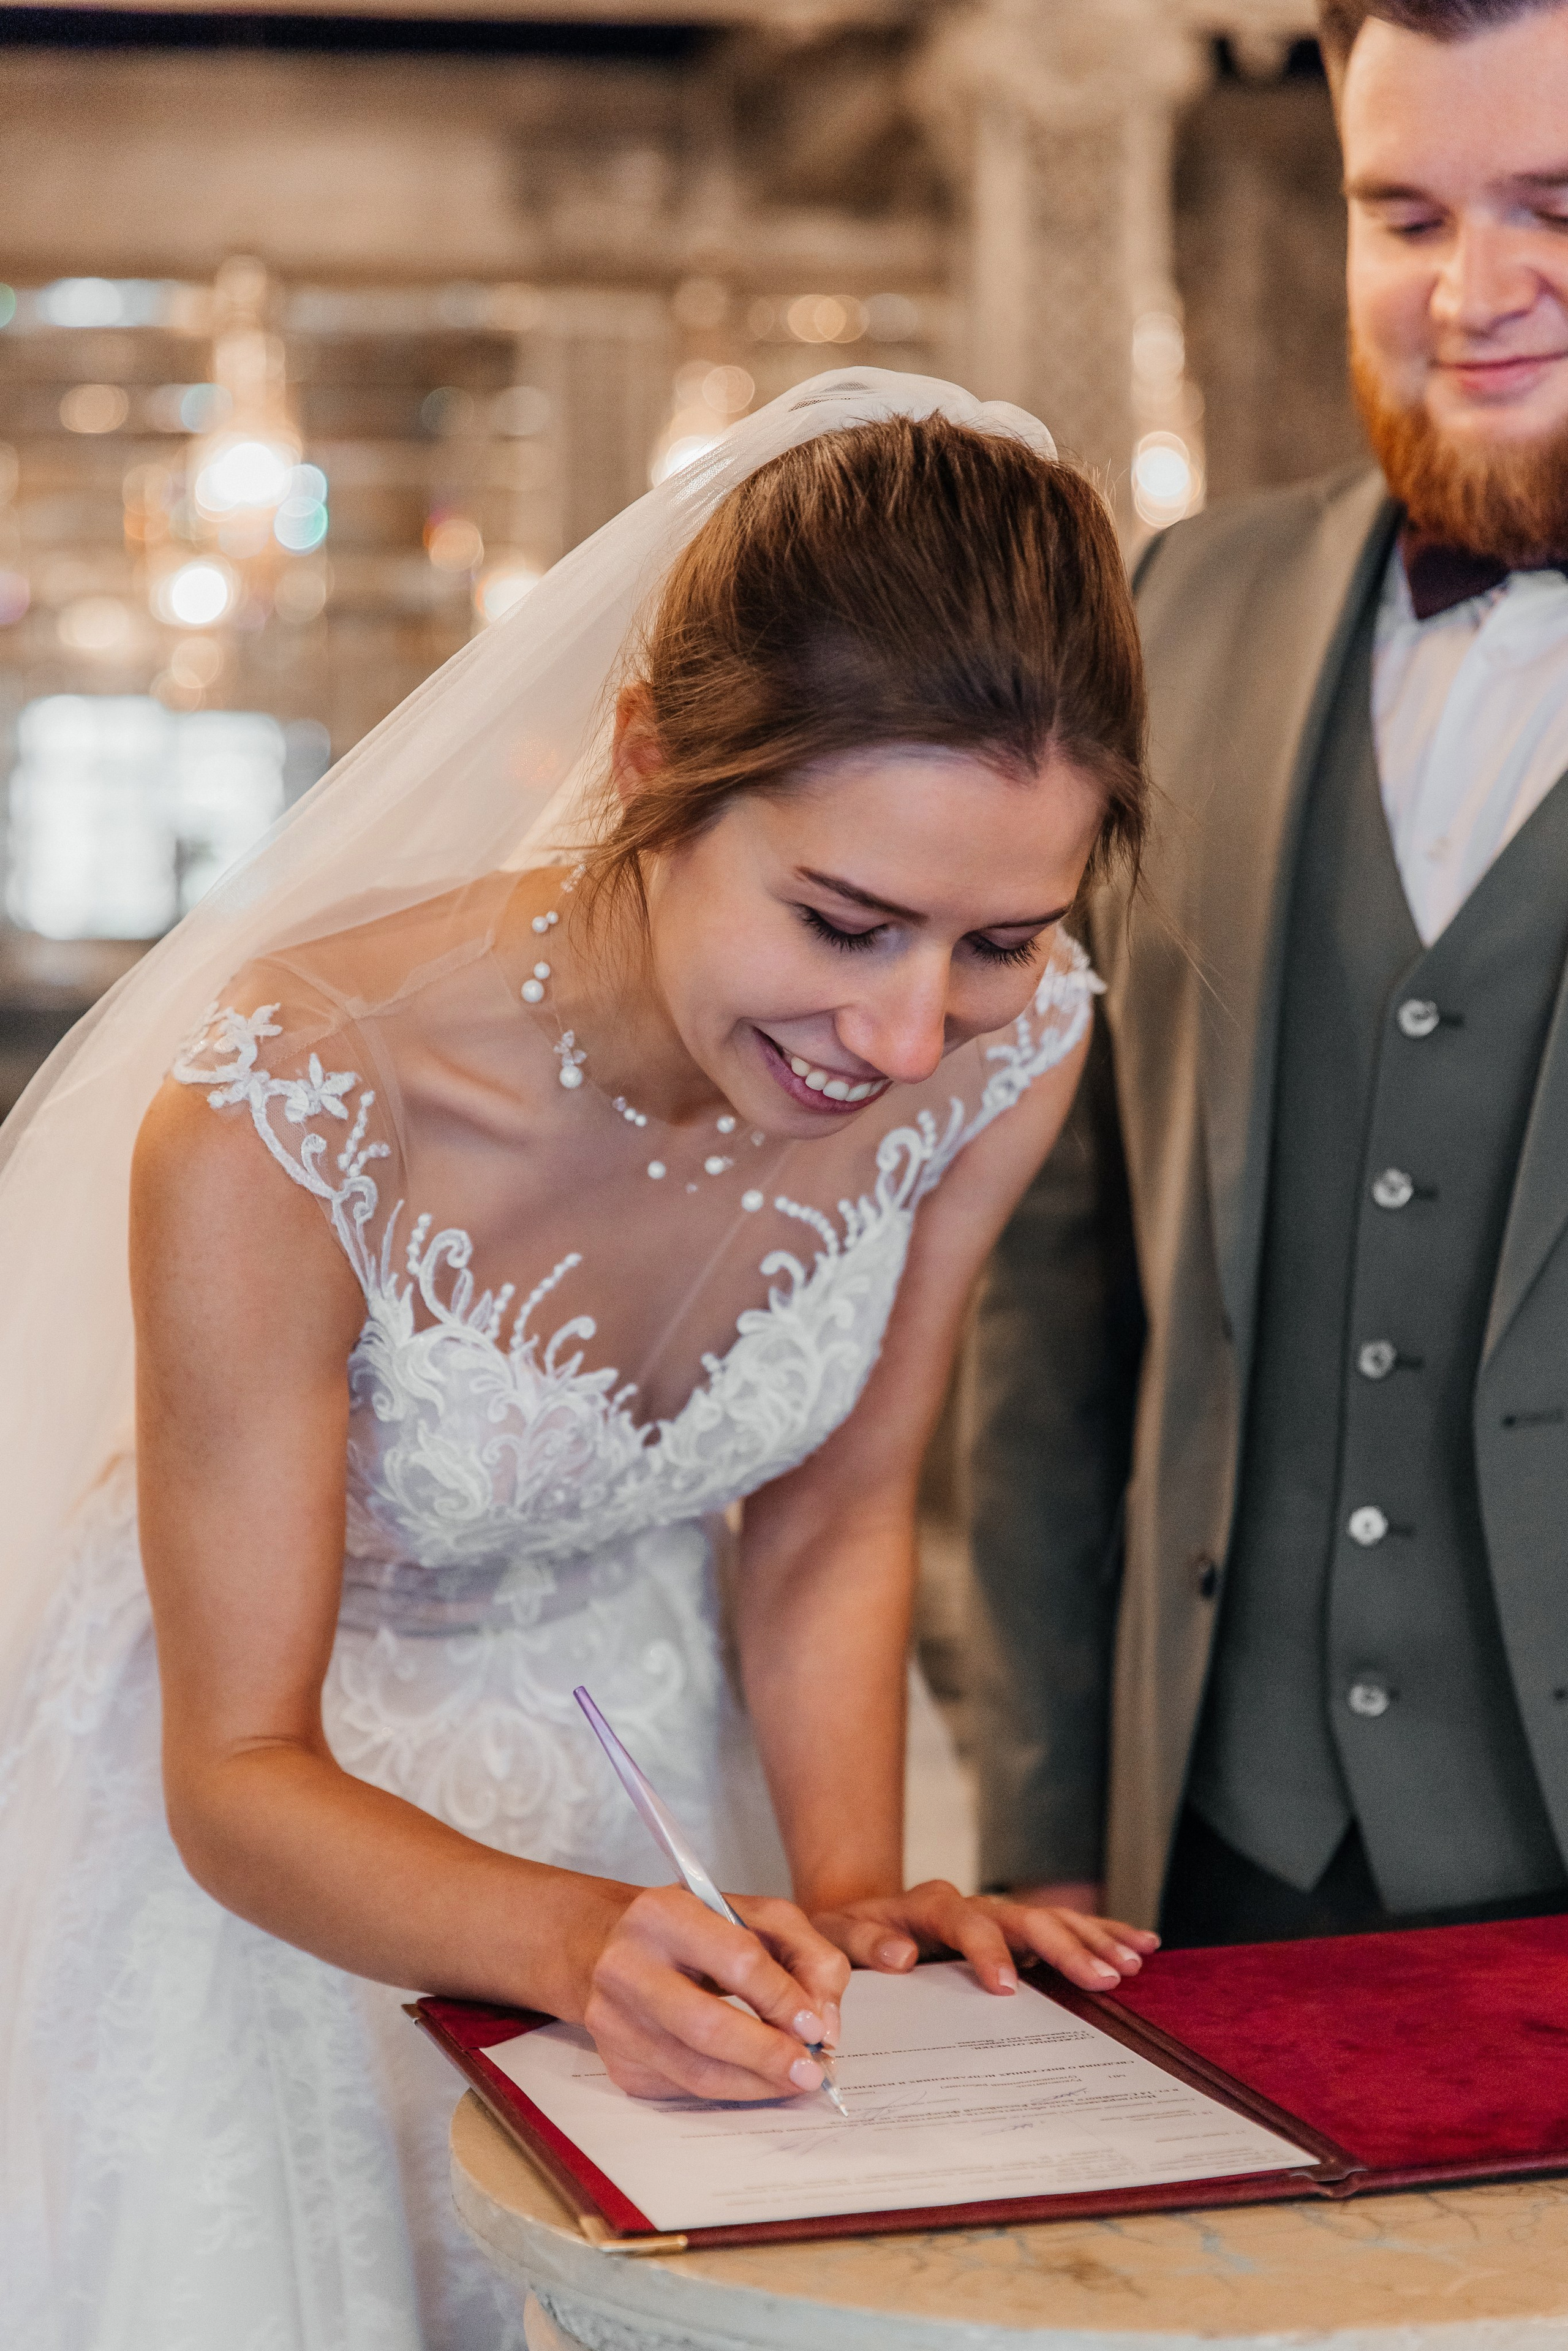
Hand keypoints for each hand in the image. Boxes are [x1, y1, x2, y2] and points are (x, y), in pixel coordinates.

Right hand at [578, 1884, 851, 2102]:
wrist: (610, 1946)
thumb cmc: (694, 1929)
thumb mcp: (756, 1916)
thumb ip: (807, 1954)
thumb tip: (823, 2024)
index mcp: (664, 1914)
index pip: (737, 1961)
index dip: (784, 1999)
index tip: (815, 2027)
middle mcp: (627, 1966)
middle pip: (708, 2026)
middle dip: (769, 2055)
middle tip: (809, 2072)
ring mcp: (614, 2020)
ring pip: (695, 2071)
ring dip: (754, 2084)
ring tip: (791, 2082)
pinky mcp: (617, 2062)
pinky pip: (682, 2090)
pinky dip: (726, 2090)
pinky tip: (751, 2080)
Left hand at [811, 1878, 1158, 1994]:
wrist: (854, 1920)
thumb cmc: (843, 1938)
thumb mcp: (837, 1939)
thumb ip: (864, 1947)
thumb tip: (901, 1958)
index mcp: (926, 1907)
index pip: (963, 1922)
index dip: (986, 1951)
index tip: (1006, 1987)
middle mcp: (970, 1905)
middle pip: (1022, 1918)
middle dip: (1065, 1946)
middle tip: (1104, 1975)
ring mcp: (996, 1915)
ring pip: (1051, 1919)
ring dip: (1094, 1938)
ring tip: (1134, 1959)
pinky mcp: (1014, 1931)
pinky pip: (1063, 1926)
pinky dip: (1102, 1932)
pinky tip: (1141, 1942)